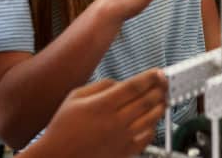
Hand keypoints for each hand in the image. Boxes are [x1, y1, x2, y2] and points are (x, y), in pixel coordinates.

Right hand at [37, 69, 167, 157]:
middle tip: (164, 82)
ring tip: (163, 98)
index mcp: (102, 105)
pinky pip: (147, 138)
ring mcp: (121, 138)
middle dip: (159, 89)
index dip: (150, 77)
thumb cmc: (63, 128)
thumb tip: (120, 83)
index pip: (134, 87)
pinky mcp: (124, 152)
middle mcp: (114, 121)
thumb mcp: (75, 97)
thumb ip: (100, 86)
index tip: (158, 72)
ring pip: (151, 119)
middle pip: (146, 101)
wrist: (57, 156)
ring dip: (160, 106)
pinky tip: (153, 120)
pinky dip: (154, 127)